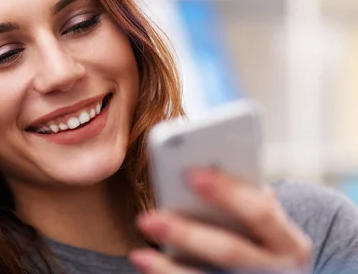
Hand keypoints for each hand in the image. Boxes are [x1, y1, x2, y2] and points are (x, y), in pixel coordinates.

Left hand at [130, 169, 311, 273]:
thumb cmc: (258, 238)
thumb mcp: (263, 222)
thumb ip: (244, 198)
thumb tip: (205, 167)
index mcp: (291, 243)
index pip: (261, 212)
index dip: (227, 192)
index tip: (189, 173)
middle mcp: (279, 272)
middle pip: (231, 252)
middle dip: (187, 233)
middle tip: (147, 217)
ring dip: (168, 266)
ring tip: (139, 250)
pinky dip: (168, 273)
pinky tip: (144, 260)